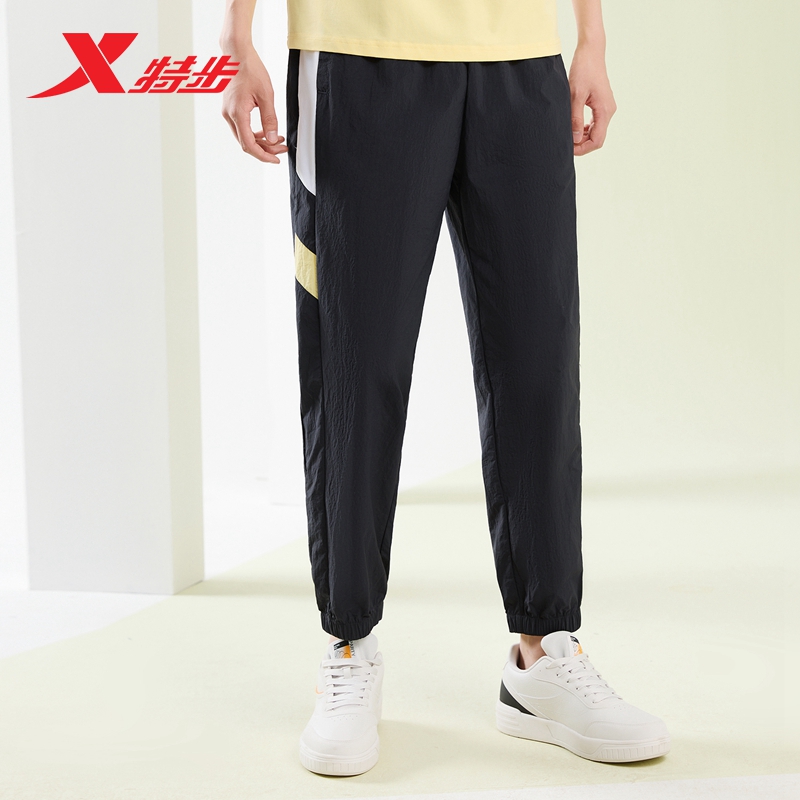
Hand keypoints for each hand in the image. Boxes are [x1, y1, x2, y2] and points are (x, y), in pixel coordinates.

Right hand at [221, 43, 288, 163]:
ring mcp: (228, 112)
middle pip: (246, 143)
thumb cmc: (250, 69)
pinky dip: (255, 132)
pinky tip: (268, 131)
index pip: (249, 145)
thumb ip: (270, 119)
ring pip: (244, 136)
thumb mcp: (266, 95)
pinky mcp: (230, 108)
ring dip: (261, 142)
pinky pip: (242, 127)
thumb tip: (273, 140)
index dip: (263, 156)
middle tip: (282, 149)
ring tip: (278, 140)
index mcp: (237, 113)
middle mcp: (229, 115)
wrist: (236, 53)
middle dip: (265, 149)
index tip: (276, 160)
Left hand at [568, 42, 616, 155]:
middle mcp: (609, 111)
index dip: (583, 148)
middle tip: (565, 142)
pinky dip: (584, 128)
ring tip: (568, 133)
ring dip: (582, 137)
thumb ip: (575, 118)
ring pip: (596, 132)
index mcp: (604, 110)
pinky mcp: (602, 104)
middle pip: (597, 138)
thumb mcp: (575, 95)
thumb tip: (575, 139)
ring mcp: (606, 108)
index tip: (568, 148)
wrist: (591, 52)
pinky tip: (574, 125)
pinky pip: (594, 123)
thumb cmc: (583, 70)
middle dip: (582, 144)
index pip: (597, 140)